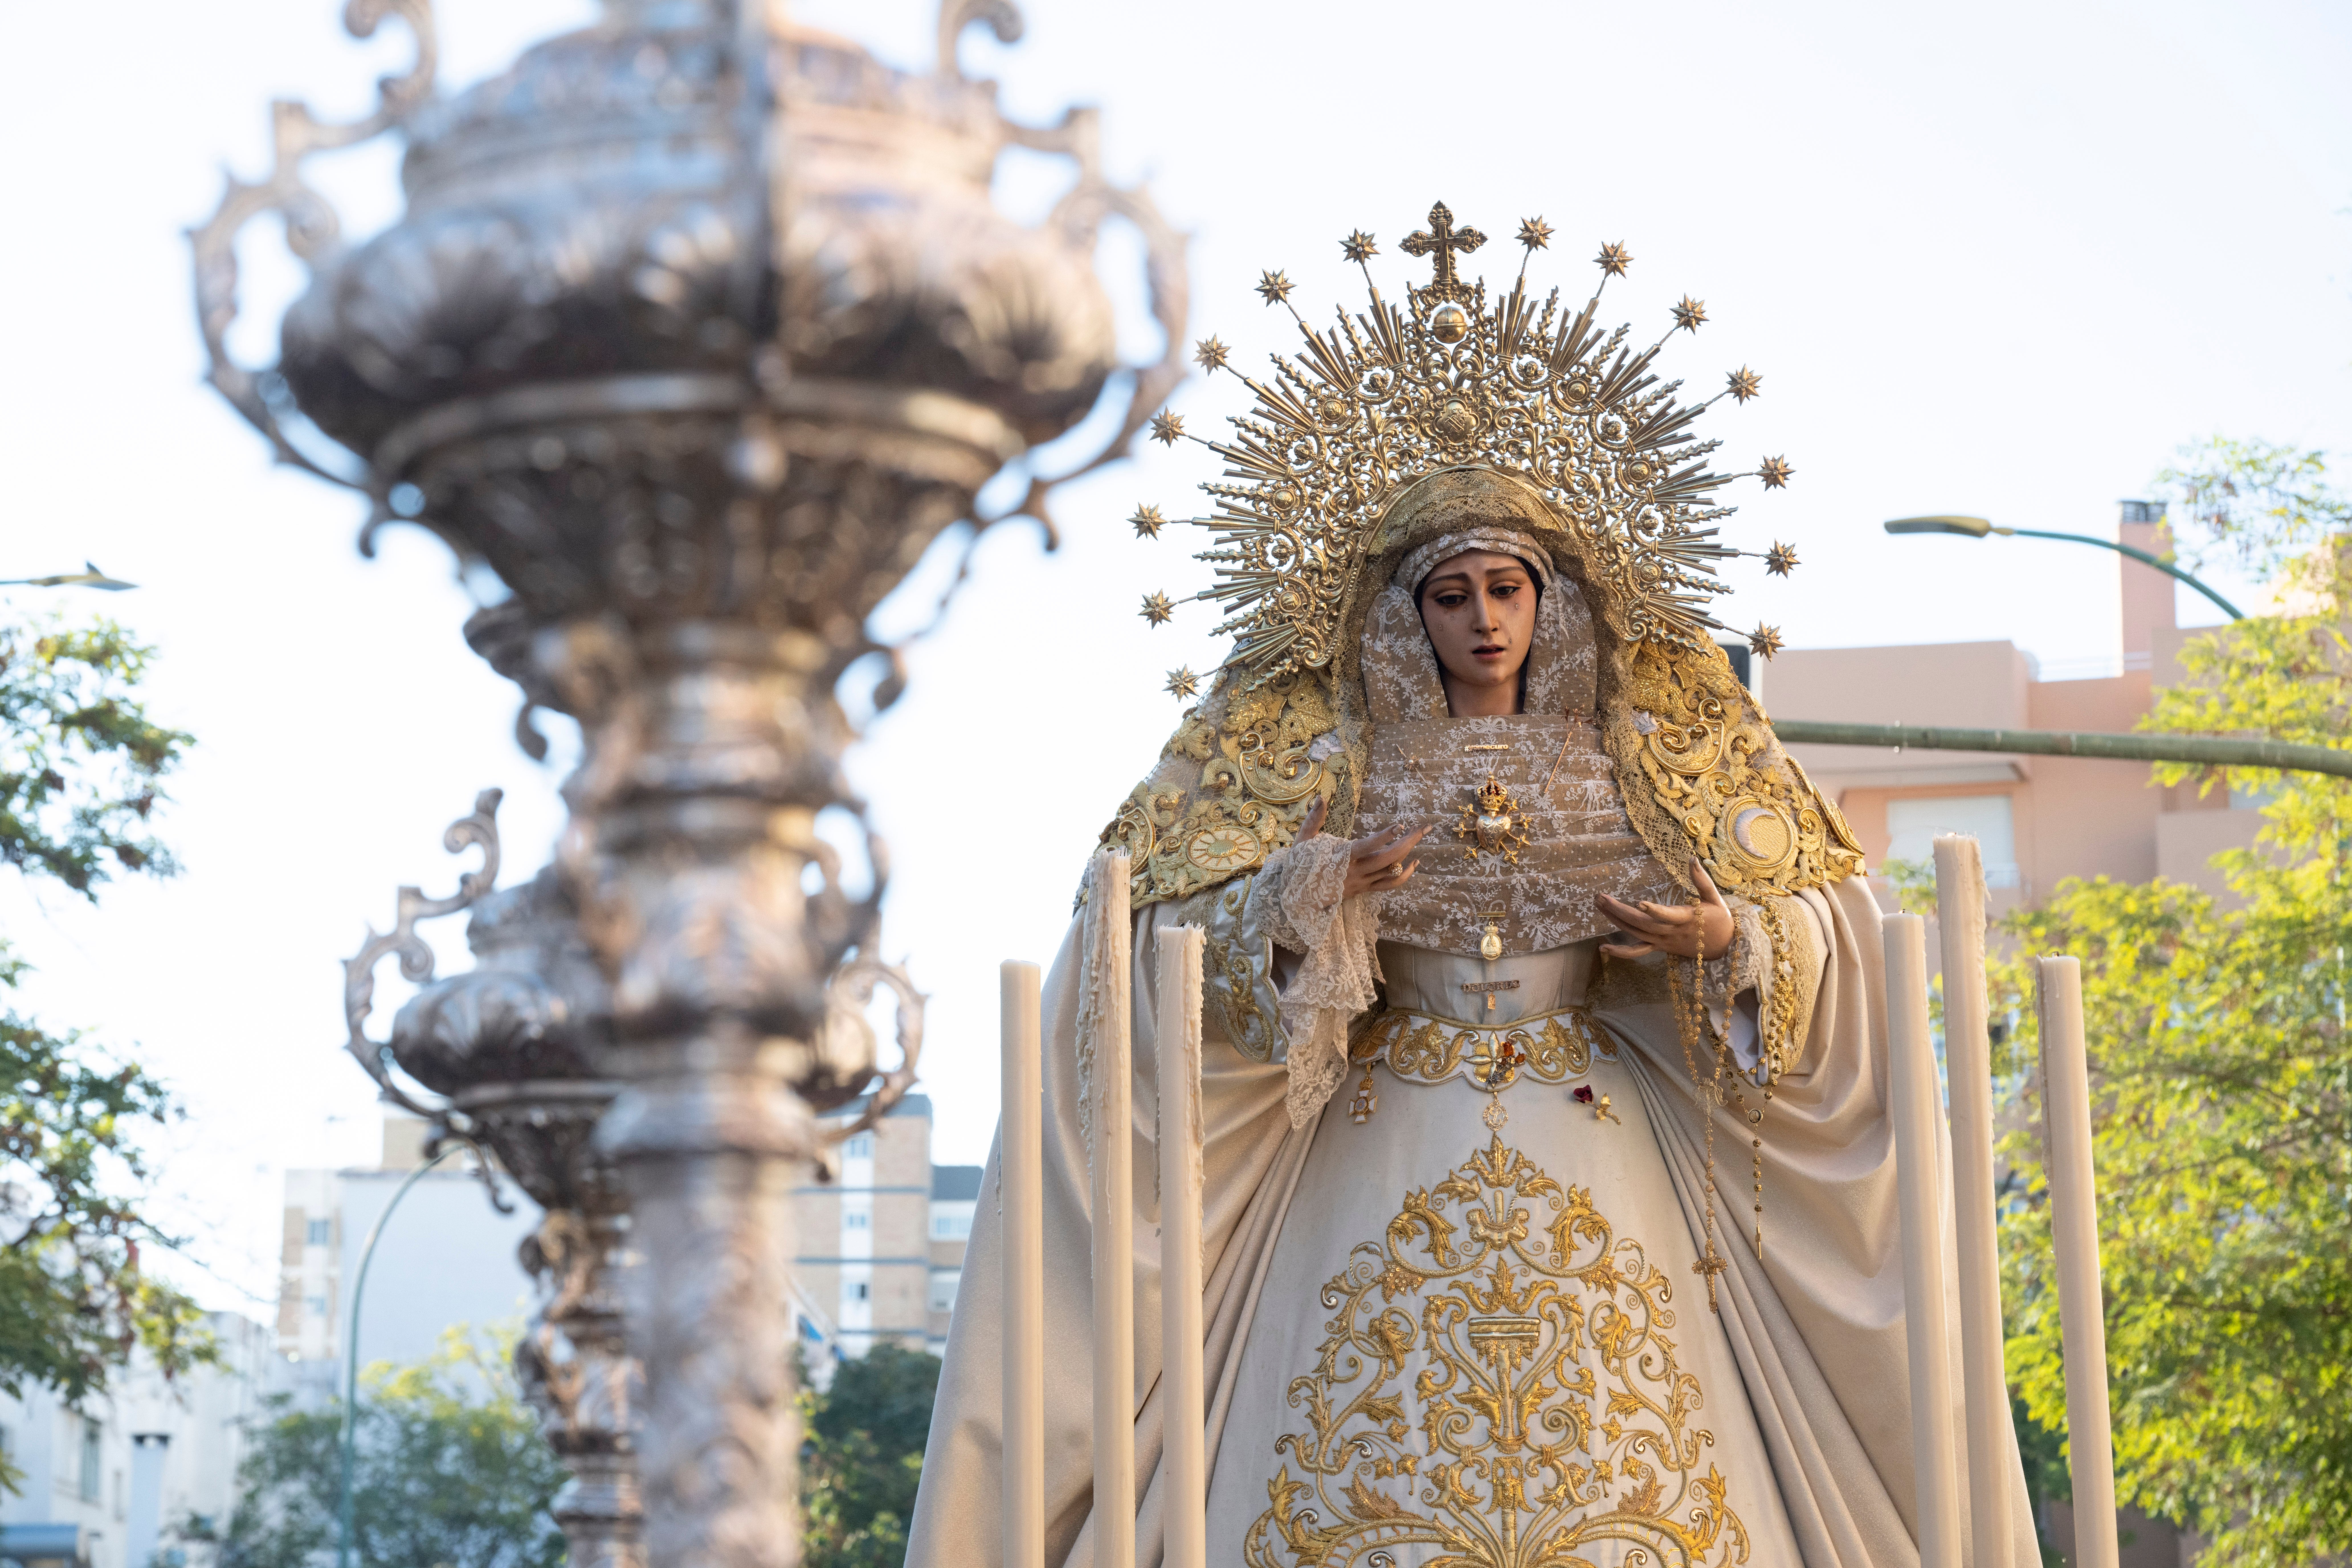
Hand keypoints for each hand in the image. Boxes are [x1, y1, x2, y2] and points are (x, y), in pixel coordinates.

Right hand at [1301, 797, 1427, 898]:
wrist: (1296, 897)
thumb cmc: (1299, 865)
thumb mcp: (1303, 840)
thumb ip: (1314, 819)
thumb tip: (1321, 796)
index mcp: (1340, 858)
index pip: (1366, 847)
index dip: (1383, 837)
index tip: (1399, 826)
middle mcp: (1355, 872)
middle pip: (1388, 859)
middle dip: (1407, 842)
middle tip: (1423, 827)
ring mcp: (1362, 883)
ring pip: (1392, 871)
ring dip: (1409, 854)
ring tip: (1419, 836)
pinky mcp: (1364, 890)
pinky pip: (1389, 884)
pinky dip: (1405, 874)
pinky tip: (1415, 862)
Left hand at [1598, 858, 1733, 960]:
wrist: (1725, 948)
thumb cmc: (1720, 920)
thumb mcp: (1715, 898)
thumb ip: (1701, 879)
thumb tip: (1692, 858)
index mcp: (1686, 918)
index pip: (1668, 915)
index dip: (1654, 911)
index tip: (1639, 902)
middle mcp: (1671, 932)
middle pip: (1643, 924)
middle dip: (1620, 911)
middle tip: (1601, 897)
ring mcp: (1664, 942)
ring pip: (1636, 934)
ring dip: (1615, 921)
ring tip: (1598, 905)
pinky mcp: (1660, 948)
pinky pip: (1638, 952)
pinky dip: (1621, 952)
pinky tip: (1603, 948)